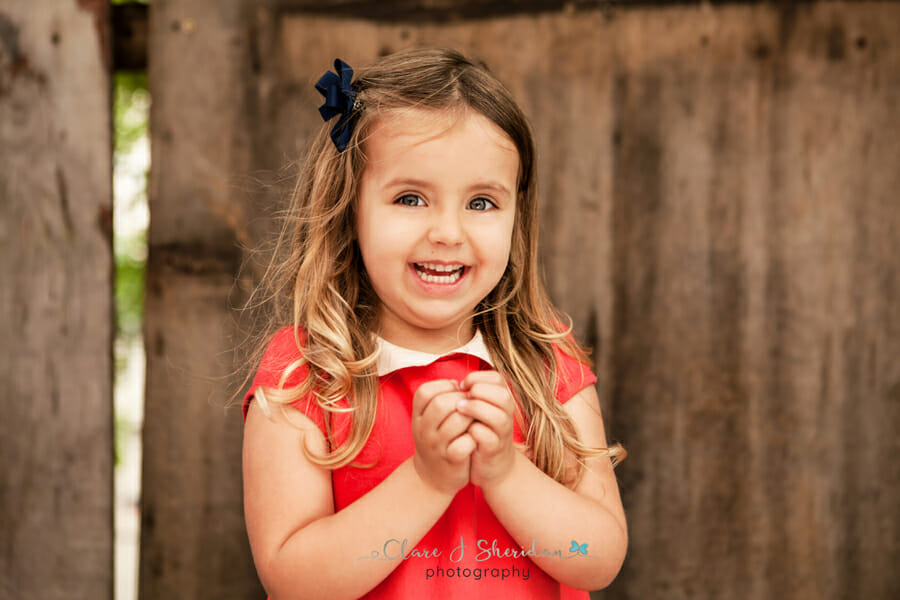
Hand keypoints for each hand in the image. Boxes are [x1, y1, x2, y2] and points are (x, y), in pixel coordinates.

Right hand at [411, 379, 476, 494]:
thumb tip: (459, 383)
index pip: (425, 391)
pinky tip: (474, 438)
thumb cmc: (436, 439)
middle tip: (470, 406)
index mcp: (417, 416)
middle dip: (461, 400)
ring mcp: (436, 446)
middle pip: (442, 403)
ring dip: (472, 417)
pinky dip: (473, 438)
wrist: (431, 476)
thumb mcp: (428, 418)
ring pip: (457, 420)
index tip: (456, 392)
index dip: (445, 387)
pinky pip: (465, 443)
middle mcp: (423, 430)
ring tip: (474, 420)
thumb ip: (439, 398)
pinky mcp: (451, 460)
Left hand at [457, 371, 516, 488]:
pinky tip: (464, 430)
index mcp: (502, 400)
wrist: (492, 464)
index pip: (497, 378)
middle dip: (478, 392)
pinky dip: (474, 431)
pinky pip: (487, 437)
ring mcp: (502, 432)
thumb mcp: (479, 409)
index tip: (462, 386)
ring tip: (459, 410)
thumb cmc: (480, 431)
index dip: (477, 378)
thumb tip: (456, 384)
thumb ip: (473, 394)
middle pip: (501, 395)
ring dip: (476, 409)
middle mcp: (507, 414)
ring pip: (498, 416)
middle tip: (461, 399)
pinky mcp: (494, 449)